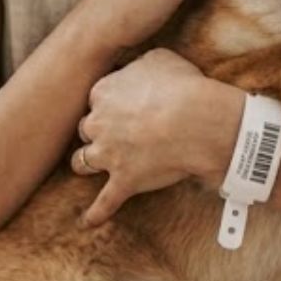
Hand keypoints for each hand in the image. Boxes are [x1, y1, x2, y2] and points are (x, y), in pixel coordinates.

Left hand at [71, 49, 240, 226]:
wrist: (198, 121)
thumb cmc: (184, 87)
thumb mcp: (159, 59)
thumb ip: (139, 64)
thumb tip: (136, 67)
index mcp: (103, 93)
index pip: (97, 99)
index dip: (110, 104)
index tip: (122, 108)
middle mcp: (98, 124)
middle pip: (87, 129)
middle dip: (97, 132)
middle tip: (114, 134)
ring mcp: (108, 155)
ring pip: (83, 162)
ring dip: (86, 163)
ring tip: (91, 166)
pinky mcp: (123, 181)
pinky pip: (104, 203)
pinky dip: (95, 214)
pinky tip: (88, 221)